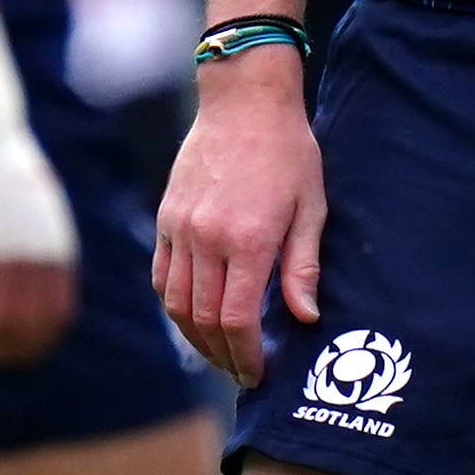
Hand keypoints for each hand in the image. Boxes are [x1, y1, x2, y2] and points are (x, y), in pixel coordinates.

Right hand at [0, 125, 78, 368]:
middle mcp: (33, 254)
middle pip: (29, 322)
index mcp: (55, 245)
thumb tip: (46, 261)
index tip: (30, 351)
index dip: (44, 337)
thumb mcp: (39, 204)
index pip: (58, 308)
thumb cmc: (6, 166)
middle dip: (16, 350)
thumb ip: (44, 238)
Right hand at [152, 45, 324, 383]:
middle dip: (222, 355)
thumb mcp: (312, 206)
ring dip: (195, 337)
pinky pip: (161, 276)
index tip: (257, 373)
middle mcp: (207, 239)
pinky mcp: (166, 218)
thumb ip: (303, 266)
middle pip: (203, 320)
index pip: (237, 319)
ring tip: (219, 352)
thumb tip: (304, 318)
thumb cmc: (289, 152)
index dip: (246, 355)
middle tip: (241, 371)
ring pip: (176, 303)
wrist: (245, 101)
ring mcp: (181, 229)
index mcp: (248, 240)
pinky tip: (193, 316)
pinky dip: (174, 304)